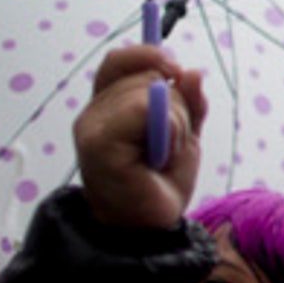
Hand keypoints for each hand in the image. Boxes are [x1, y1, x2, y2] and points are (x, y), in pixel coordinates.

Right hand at [73, 45, 207, 229]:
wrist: (150, 227)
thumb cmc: (160, 182)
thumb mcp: (183, 134)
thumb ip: (189, 103)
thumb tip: (193, 72)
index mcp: (109, 105)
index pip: (121, 60)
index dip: (149, 55)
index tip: (176, 70)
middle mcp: (94, 112)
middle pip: (147, 75)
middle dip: (177, 104)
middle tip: (171, 142)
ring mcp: (91, 127)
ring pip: (152, 92)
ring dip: (176, 123)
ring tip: (162, 156)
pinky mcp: (97, 143)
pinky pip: (145, 110)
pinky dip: (168, 131)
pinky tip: (159, 159)